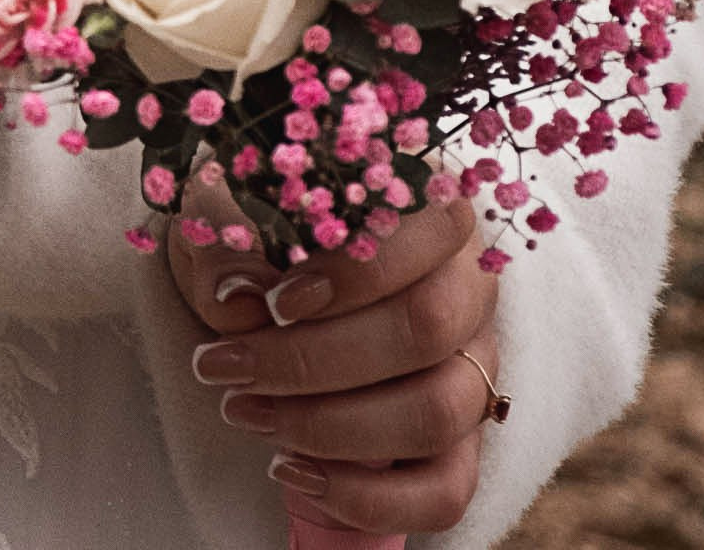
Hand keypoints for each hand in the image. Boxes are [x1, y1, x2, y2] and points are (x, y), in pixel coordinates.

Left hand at [169, 169, 498, 535]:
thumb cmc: (260, 227)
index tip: (274, 302)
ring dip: (331, 427)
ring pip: (436, 413)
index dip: (352, 275)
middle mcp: (468, 287)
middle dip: (315, 361)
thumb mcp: (231, 208)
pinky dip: (368, 497)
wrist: (267, 275)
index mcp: (430, 207)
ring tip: (245, 413)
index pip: (420, 236)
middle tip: (228, 368)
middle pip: (425, 329)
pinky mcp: (463, 440)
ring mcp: (474, 367)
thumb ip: (230, 237)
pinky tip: (295, 473)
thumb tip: (236, 296)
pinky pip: (445, 490)